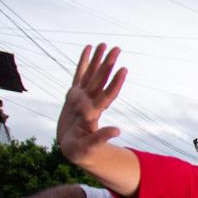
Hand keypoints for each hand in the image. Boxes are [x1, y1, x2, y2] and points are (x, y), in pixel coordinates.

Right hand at [57, 44, 126, 166]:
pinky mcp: (74, 96)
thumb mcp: (89, 148)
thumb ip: (101, 138)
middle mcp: (89, 102)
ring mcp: (82, 98)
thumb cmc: (83, 152)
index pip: (107, 96)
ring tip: (104, 45)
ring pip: (91, 75)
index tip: (123, 70)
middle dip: (108, 65)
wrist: (75, 150)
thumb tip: (117, 131)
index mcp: (93, 113)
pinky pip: (79, 75)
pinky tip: (88, 49)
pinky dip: (83, 63)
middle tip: (117, 49)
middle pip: (100, 81)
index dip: (115, 84)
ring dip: (98, 60)